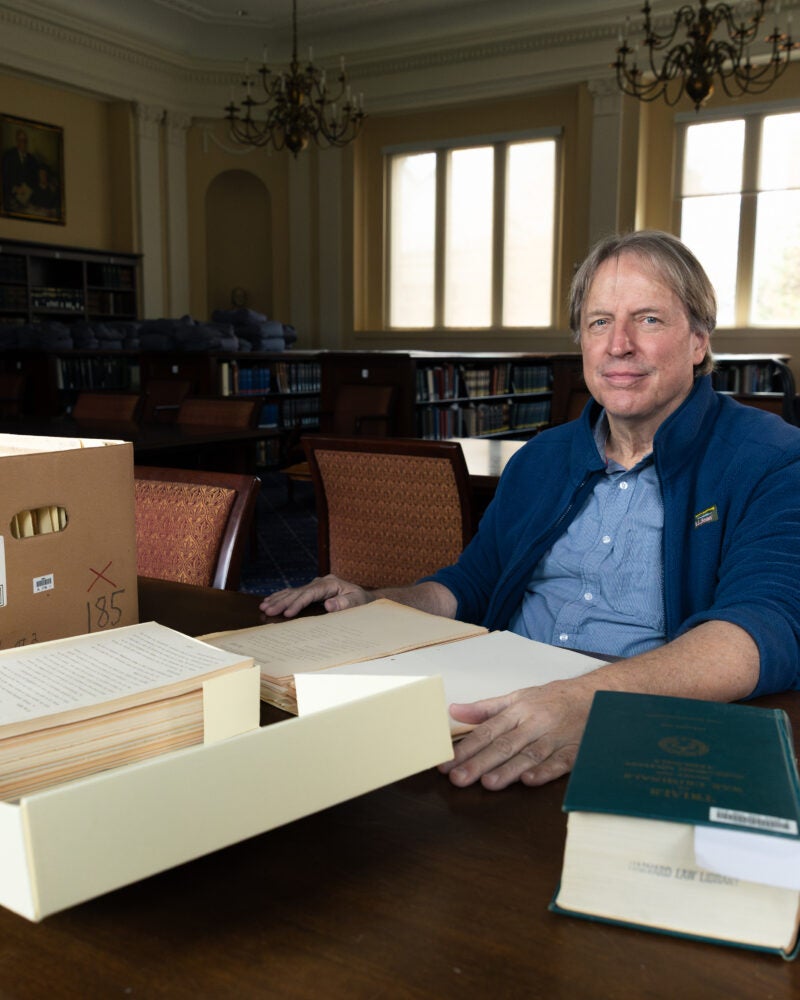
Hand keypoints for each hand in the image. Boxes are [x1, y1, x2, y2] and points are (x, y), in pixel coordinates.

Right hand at [259, 575, 371, 617]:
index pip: (310, 593)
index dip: (298, 603)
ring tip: (263, 607)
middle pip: (298, 592)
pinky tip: (270, 601)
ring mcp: (315, 585)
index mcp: (330, 584)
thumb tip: (328, 604)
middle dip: (282, 602)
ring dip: (278, 599)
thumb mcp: (358, 602)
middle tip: (267, 611)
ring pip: (293, 591)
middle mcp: (320, 582)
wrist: (365, 598)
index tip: (287, 613)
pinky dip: (281, 597)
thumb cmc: (363, 601)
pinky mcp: (312, 591)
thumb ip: (345, 603)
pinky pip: (294, 593)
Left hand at [438, 676, 598, 790]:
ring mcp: (555, 737)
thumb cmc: (552, 698)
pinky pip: (559, 762)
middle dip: (480, 763)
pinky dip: (545, 771)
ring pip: (529, 755)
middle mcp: (534, 723)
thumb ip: (485, 709)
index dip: (466, 748)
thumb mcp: (518, 697)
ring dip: (509, 770)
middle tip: (458, 779)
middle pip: (504, 745)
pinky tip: (530, 781)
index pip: (487, 730)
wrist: (595, 694)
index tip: (446, 763)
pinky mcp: (574, 750)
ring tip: (488, 783)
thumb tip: (454, 711)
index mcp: (518, 711)